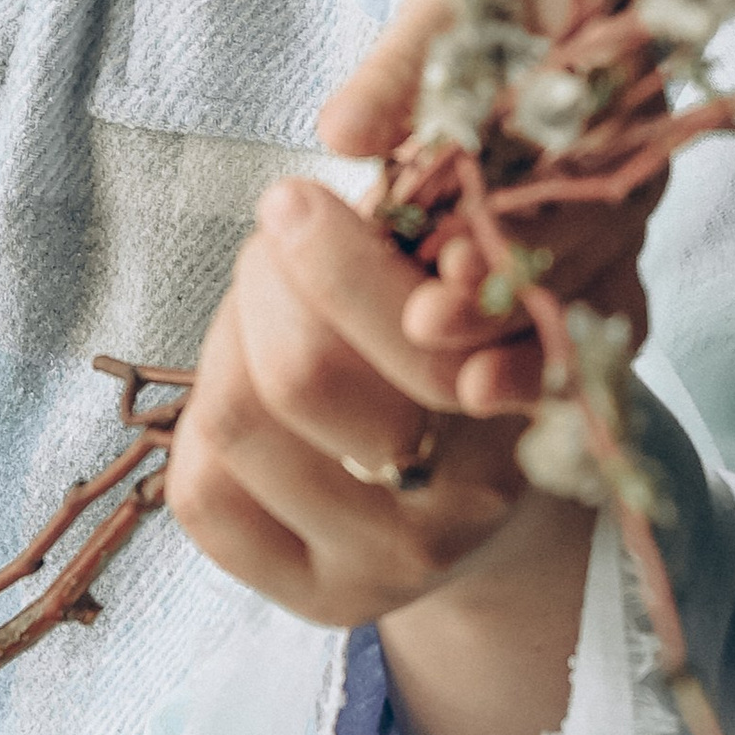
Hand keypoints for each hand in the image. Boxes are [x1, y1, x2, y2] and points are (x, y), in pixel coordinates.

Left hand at [168, 176, 595, 734]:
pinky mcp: (318, 598)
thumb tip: (347, 137)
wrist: (490, 488)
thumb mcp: (491, 262)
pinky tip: (247, 383)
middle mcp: (471, 498)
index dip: (334, 257)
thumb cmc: (476, 335)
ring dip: (232, 335)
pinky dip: (201, 416)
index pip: (411, 330)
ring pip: (237, 420)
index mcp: (533, 394)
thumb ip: (447, 217)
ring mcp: (392, 563)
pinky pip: (201, 495)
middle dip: (268, 274)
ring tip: (267, 307)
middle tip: (281, 234)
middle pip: (303, 373)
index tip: (294, 197)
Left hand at [318, 0, 660, 409]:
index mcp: (612, 89)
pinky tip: (490, 393)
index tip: (446, 269)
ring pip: (585, 298)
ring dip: (518, 341)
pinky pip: (591, 320)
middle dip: (504, 298)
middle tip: (427, 326)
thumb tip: (343, 130)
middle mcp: (628, 164)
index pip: (571, 171)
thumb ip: (404, 66)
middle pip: (578, 251)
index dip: (515, 226)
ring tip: (459, 382)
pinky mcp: (598, 255)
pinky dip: (544, 358)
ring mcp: (618, 219)